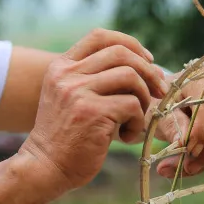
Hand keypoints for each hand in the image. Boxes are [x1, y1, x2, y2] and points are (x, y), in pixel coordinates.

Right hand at [17, 29, 166, 194]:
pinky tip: (125, 137)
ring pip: (130, 76)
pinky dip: (138, 122)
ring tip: (135, 118)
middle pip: (121, 53)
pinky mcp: (92, 113)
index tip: (147, 61)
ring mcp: (77, 92)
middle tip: (159, 90)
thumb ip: (91, 77)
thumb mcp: (68, 97)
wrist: (44, 167)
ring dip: (144, 98)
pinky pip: (132, 105)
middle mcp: (67, 74)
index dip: (130, 43)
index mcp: (61, 66)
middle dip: (148, 70)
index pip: (100, 36)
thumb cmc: (65, 136)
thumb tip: (142, 62)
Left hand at [155, 66, 203, 178]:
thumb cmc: (159, 104)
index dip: (201, 131)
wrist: (164, 104)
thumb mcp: (158, 113)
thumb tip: (183, 144)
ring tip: (184, 169)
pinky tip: (191, 166)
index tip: (187, 150)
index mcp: (201, 78)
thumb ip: (172, 125)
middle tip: (186, 168)